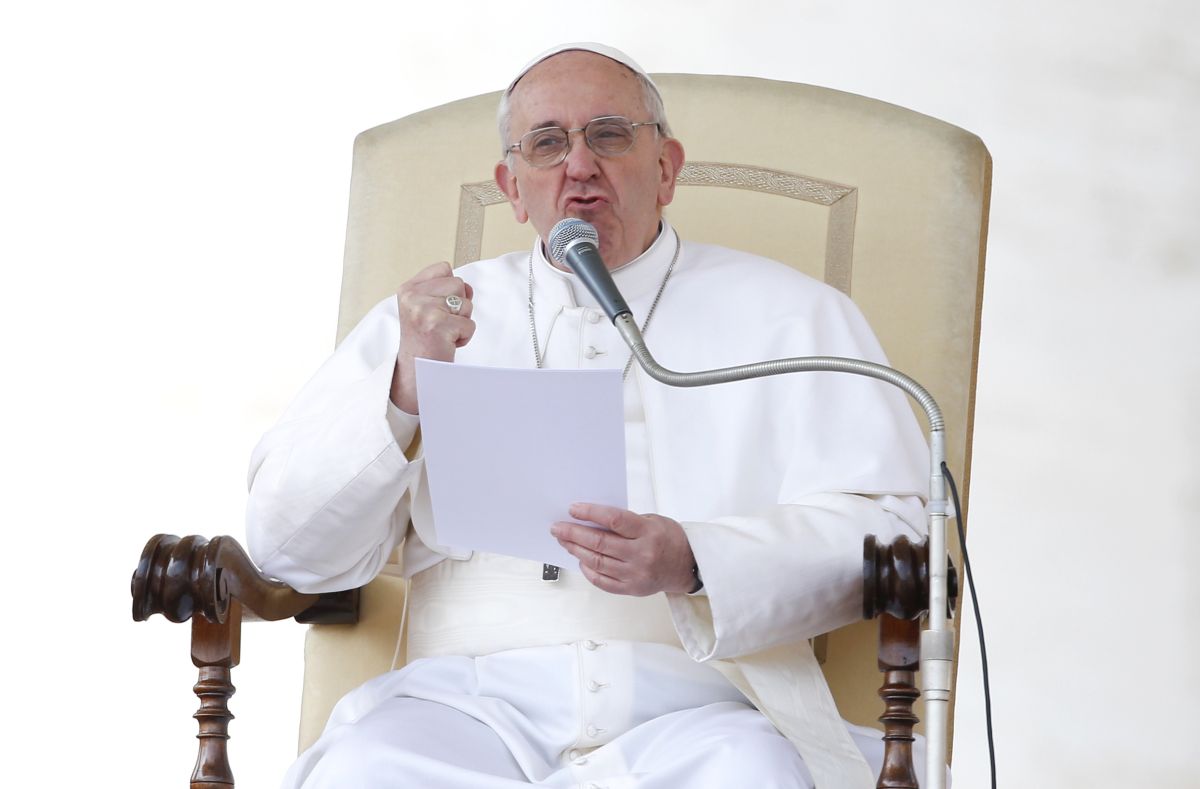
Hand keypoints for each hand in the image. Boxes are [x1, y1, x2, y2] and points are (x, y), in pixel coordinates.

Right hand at [390, 262, 475, 413]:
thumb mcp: (427, 308)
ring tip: (443, 334)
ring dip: (461, 322)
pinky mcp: (437, 326)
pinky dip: (464, 338)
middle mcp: (412, 297)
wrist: (415, 373)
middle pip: (458, 284)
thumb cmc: (425, 340)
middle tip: (440, 325)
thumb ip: (446, 291)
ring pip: (466, 304)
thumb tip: (468, 288)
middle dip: (457, 307)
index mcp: (408, 288)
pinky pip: (470, 325)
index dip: (449, 289)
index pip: (444, 268)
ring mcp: (423, 310)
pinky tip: (447, 344)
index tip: (436, 309)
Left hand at [551, 503, 695, 595]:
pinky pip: (602, 581)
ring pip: (597, 562)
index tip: (573, 509)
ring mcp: (636, 574)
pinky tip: (580, 560)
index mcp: (647, 532)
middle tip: (557, 527)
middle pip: (600, 543)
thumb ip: (624, 522)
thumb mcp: (651, 520)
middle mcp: (641, 554)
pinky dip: (588, 570)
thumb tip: (591, 520)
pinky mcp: (632, 589)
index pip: (614, 520)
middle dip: (574, 533)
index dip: (590, 513)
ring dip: (576, 550)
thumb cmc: (669, 538)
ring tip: (564, 541)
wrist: (688, 565)